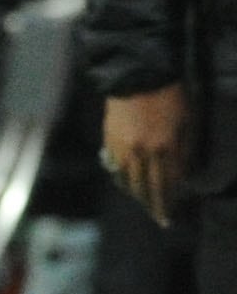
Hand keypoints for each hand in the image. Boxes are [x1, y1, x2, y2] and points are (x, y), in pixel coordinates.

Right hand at [106, 83, 188, 227]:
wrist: (137, 74)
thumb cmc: (169, 96)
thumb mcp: (186, 122)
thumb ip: (184, 151)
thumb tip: (182, 175)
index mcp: (164, 148)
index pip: (166, 185)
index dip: (168, 202)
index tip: (169, 217)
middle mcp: (141, 152)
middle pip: (146, 187)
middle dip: (153, 205)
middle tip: (159, 219)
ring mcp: (122, 146)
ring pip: (127, 179)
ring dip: (136, 194)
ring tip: (142, 202)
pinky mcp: (109, 138)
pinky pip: (113, 166)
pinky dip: (120, 177)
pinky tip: (125, 182)